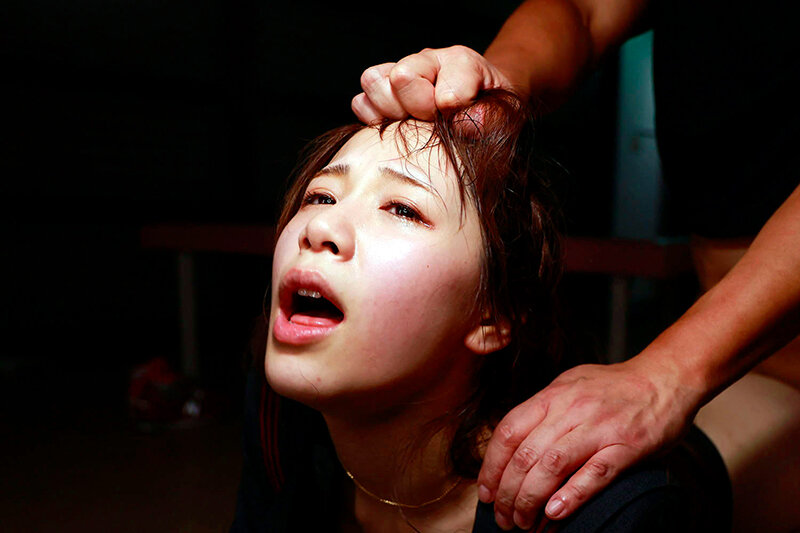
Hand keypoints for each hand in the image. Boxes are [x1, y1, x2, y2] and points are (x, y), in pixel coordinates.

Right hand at [351, 45, 512, 123]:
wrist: (480, 109)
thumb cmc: (490, 112)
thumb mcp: (505, 114)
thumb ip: (490, 118)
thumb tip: (463, 122)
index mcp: (460, 62)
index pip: (444, 89)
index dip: (449, 110)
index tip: (459, 118)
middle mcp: (425, 61)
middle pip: (401, 77)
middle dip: (417, 108)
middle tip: (432, 120)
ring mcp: (399, 75)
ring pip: (374, 82)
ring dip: (392, 111)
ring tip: (413, 121)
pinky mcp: (379, 96)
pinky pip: (361, 103)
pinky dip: (374, 119)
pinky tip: (398, 125)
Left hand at [477, 360, 696, 530]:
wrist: (665, 378)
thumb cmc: (615, 386)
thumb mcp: (570, 385)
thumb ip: (543, 410)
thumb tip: (513, 444)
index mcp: (553, 395)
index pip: (508, 431)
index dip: (492, 465)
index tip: (487, 491)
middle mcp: (572, 409)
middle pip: (525, 454)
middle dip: (508, 492)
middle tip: (503, 517)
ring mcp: (599, 427)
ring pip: (552, 465)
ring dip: (531, 499)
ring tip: (524, 522)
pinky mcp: (627, 446)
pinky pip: (594, 474)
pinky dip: (571, 495)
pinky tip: (555, 513)